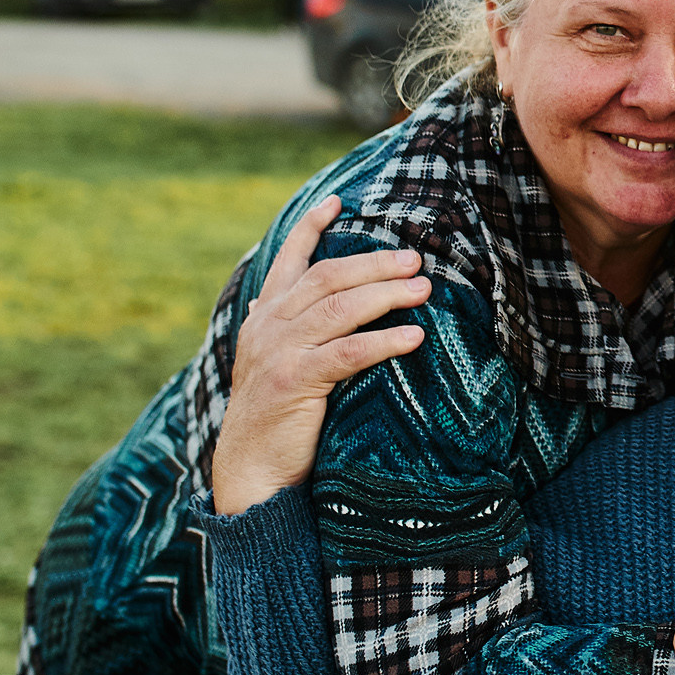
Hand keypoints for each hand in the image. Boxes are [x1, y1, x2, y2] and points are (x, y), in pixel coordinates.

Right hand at [210, 194, 432, 514]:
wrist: (250, 473)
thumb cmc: (276, 419)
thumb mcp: (276, 364)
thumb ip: (290, 331)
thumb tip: (308, 301)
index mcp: (264, 318)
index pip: (289, 260)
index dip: (310, 227)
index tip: (338, 201)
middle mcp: (267, 327)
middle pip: (327, 278)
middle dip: (374, 264)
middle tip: (414, 259)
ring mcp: (278, 353)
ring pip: (340, 309)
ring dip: (386, 295)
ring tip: (424, 290)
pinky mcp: (293, 382)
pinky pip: (347, 353)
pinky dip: (384, 341)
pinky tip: (414, 337)